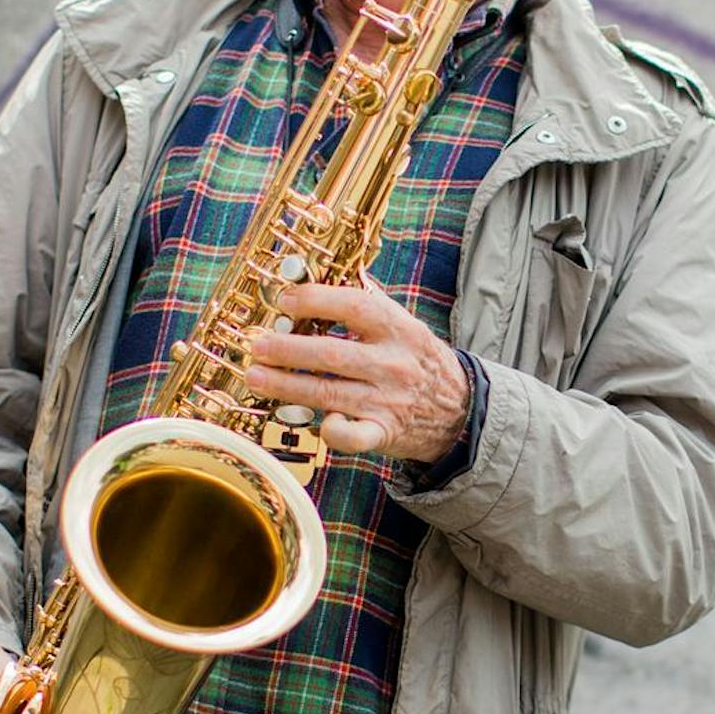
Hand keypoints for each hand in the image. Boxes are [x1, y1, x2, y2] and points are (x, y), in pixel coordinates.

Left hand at [243, 279, 469, 462]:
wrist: (459, 409)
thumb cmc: (418, 361)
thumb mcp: (404, 325)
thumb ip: (368, 304)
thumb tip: (321, 277)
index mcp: (398, 329)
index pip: (354, 306)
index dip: (315, 301)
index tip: (284, 301)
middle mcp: (393, 364)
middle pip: (331, 354)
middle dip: (287, 349)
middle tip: (258, 346)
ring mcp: (387, 400)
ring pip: (329, 393)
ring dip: (286, 385)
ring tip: (255, 377)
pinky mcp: (383, 433)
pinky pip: (353, 437)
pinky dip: (332, 431)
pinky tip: (314, 422)